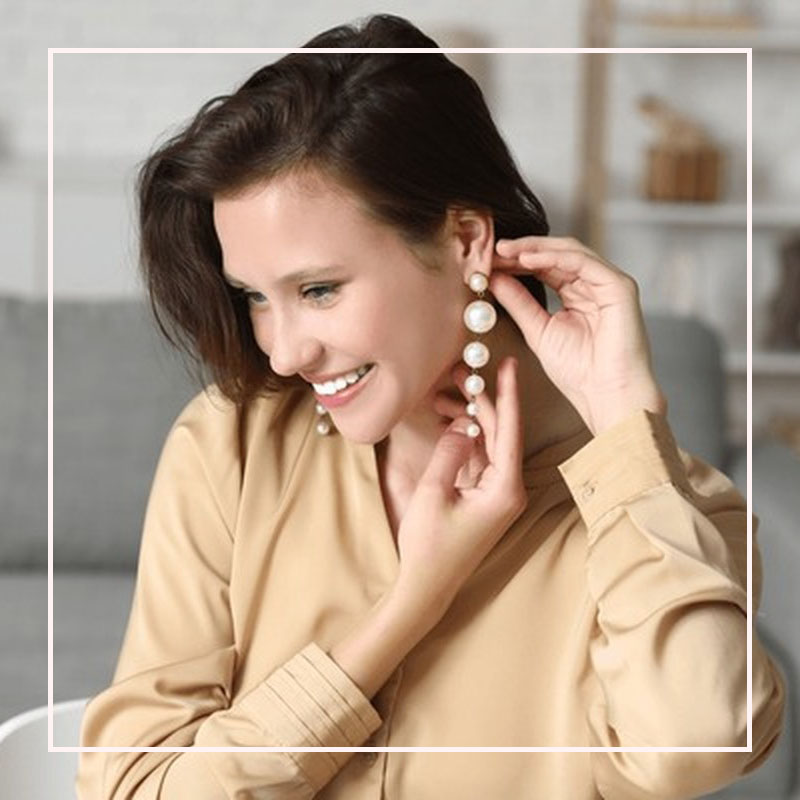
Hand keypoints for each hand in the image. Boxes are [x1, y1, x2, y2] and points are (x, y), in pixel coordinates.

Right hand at [393, 356, 527, 619]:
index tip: (509, 363)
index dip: (509, 394)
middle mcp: (508, 489)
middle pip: (500, 433)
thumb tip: (464, 422)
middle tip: (461, 371)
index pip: (510, 431)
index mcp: (505, 489)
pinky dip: (465, 439)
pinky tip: (449, 419)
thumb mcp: (433, 493)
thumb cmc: (429, 546)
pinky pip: (479, 458)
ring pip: (488, 443)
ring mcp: (497, 494)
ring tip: (444, 394)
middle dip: (481, 401)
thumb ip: (450, 452)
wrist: (426, 586)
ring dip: (469, 419)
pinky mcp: (484, 497)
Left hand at [490, 236, 666, 435]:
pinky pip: (584, 262)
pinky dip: (555, 257)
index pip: (545, 267)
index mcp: (576, 295)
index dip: (517, 261)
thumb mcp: (538, 330)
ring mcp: (609, 283)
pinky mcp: (619, 286)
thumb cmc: (579, 372)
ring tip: (507, 250)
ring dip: (536, 248)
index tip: (489, 260)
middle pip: (556, 254)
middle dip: (524, 249)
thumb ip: (518, 303)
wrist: (607, 395)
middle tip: (495, 248)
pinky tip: (529, 258)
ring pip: (570, 251)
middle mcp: (594, 285)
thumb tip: (494, 278)